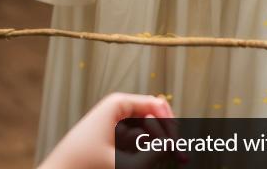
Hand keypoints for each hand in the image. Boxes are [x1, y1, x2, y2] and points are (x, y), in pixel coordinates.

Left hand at [36, 92, 175, 168]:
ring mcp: (116, 125)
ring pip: (149, 132)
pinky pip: (138, 142)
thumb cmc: (82, 168)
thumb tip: (172, 145)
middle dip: (169, 138)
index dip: (172, 126)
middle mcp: (118, 110)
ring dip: (161, 146)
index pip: (157, 105)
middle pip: (156, 117)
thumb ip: (150, 154)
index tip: (179, 151)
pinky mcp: (114, 140)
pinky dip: (148, 151)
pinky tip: (159, 157)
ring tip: (176, 160)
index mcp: (119, 104)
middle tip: (184, 159)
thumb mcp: (121, 163)